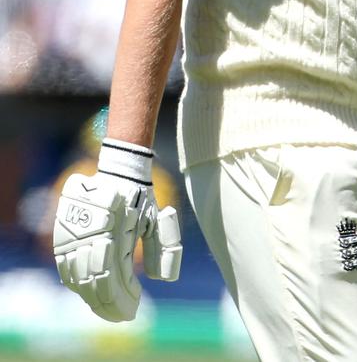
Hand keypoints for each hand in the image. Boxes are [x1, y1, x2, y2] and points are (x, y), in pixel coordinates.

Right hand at [52, 143, 181, 321]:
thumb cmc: (142, 198)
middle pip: (94, 281)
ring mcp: (75, 231)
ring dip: (91, 297)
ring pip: (77, 276)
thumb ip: (162, 249)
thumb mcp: (158, 220)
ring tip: (106, 308)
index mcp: (118, 230)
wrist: (120, 171)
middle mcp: (92, 232)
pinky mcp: (63, 231)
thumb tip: (161, 279)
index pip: (114, 277)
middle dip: (108, 304)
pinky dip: (76, 282)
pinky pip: (64, 265)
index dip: (121, 299)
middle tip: (121, 315)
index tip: (132, 309)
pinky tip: (87, 293)